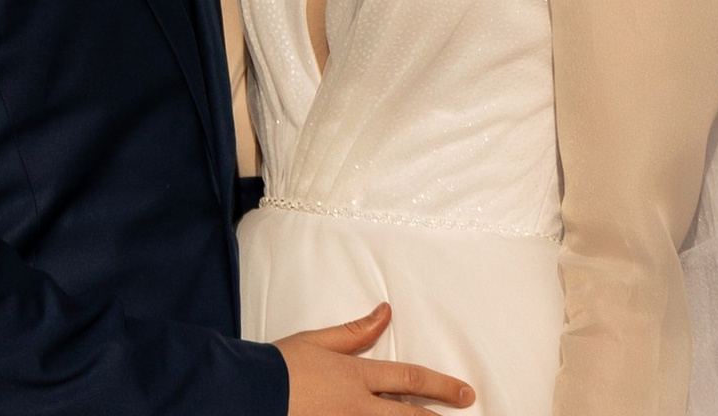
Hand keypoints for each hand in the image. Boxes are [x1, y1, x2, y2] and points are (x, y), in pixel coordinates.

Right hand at [278, 305, 473, 414]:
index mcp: (356, 377)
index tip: (465, 392)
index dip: (440, 385)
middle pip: (410, 414)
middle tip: (467, 408)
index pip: (409, 378)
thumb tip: (385, 312)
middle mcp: (359, 407)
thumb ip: (355, 331)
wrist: (249, 394)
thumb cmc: (281, 365)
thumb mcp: (318, 341)